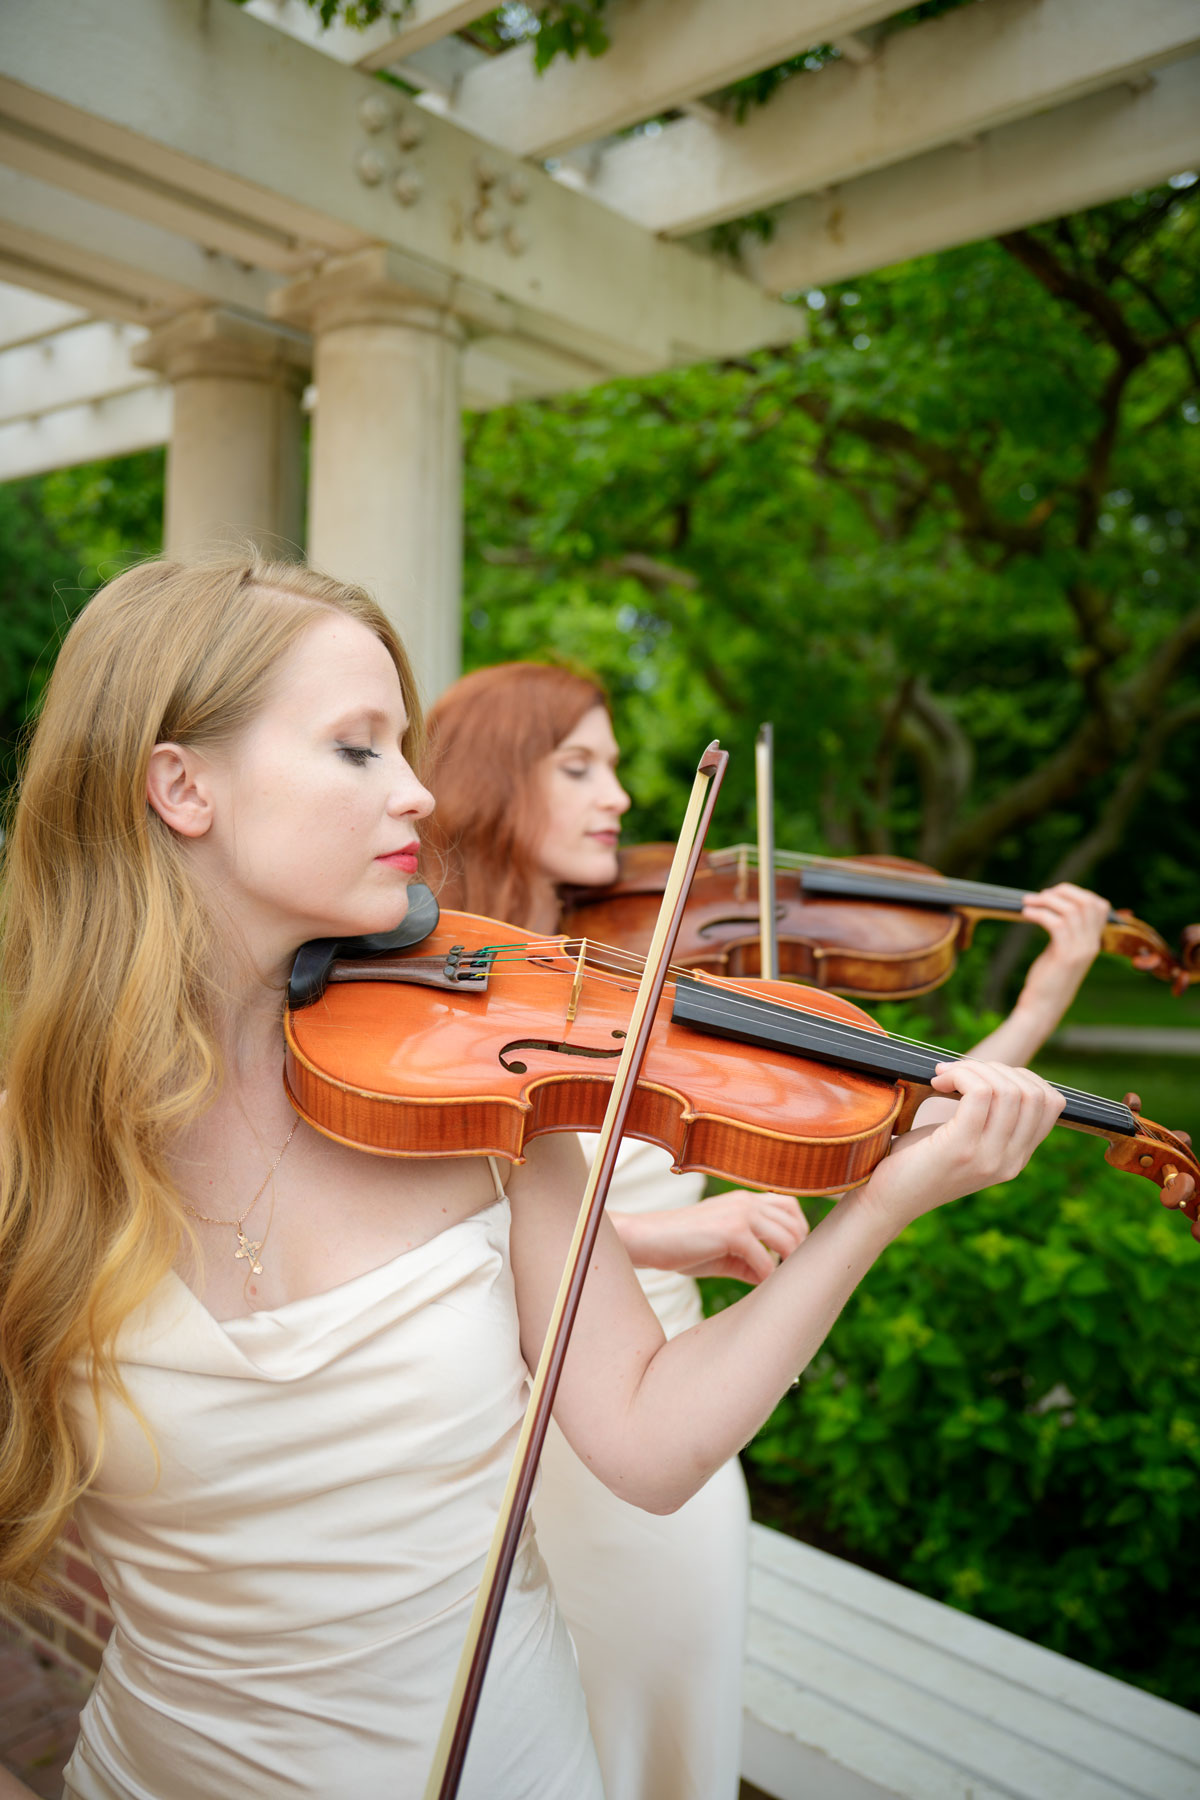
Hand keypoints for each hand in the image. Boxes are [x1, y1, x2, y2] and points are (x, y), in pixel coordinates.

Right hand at [616, 1190, 809, 1283]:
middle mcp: (746, 1201)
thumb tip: (772, 1278)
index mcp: (744, 1200)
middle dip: (799, 1249)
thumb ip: (749, 1259)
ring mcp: (740, 1214)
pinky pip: (764, 1259)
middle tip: (792, 1273)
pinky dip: (767, 1276)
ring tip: (780, 1281)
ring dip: (789, 1263)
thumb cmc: (682, 1246)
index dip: (799, 1230)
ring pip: (787, 1238)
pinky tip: (758, 1284)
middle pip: (794, 1222)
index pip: (789, 1205)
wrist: (647, 1239)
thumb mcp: (722, 1251)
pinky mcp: (731, 1232)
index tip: (794, 1255)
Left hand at [858, 1059, 1064, 1232]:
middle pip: (1032, 1093)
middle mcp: (1010, 1161)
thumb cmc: (917, 1162)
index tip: (982, 1075)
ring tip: (944, 1076)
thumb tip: (997, 1071)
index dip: (1019, 1075)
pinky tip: (937, 1082)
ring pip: (1007, 1090)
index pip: (1050, 1103)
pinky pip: (979, 1093)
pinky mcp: (961, 1150)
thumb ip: (989, 1117)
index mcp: (1015, 1157)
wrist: (886, 1201)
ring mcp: (989, 1158)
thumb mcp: (964, 1139)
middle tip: (958, 1073)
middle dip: (995, 1067)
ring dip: (973, 1068)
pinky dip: (960, 1075)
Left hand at [1018, 882, 1109, 1021]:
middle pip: (1087, 903)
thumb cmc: (1048, 979)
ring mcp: (1080, 950)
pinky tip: (1026, 913)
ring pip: (1071, 910)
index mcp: (1093, 942)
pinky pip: (1055, 923)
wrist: (1043, 1007)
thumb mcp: (1061, 952)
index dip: (1078, 893)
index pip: (1100, 906)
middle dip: (1063, 892)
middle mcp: (1091, 944)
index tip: (1055, 894)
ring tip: (1028, 902)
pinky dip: (1039, 913)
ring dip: (1046, 900)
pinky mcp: (1065, 956)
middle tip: (1040, 895)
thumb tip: (1053, 907)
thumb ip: (1065, 933)